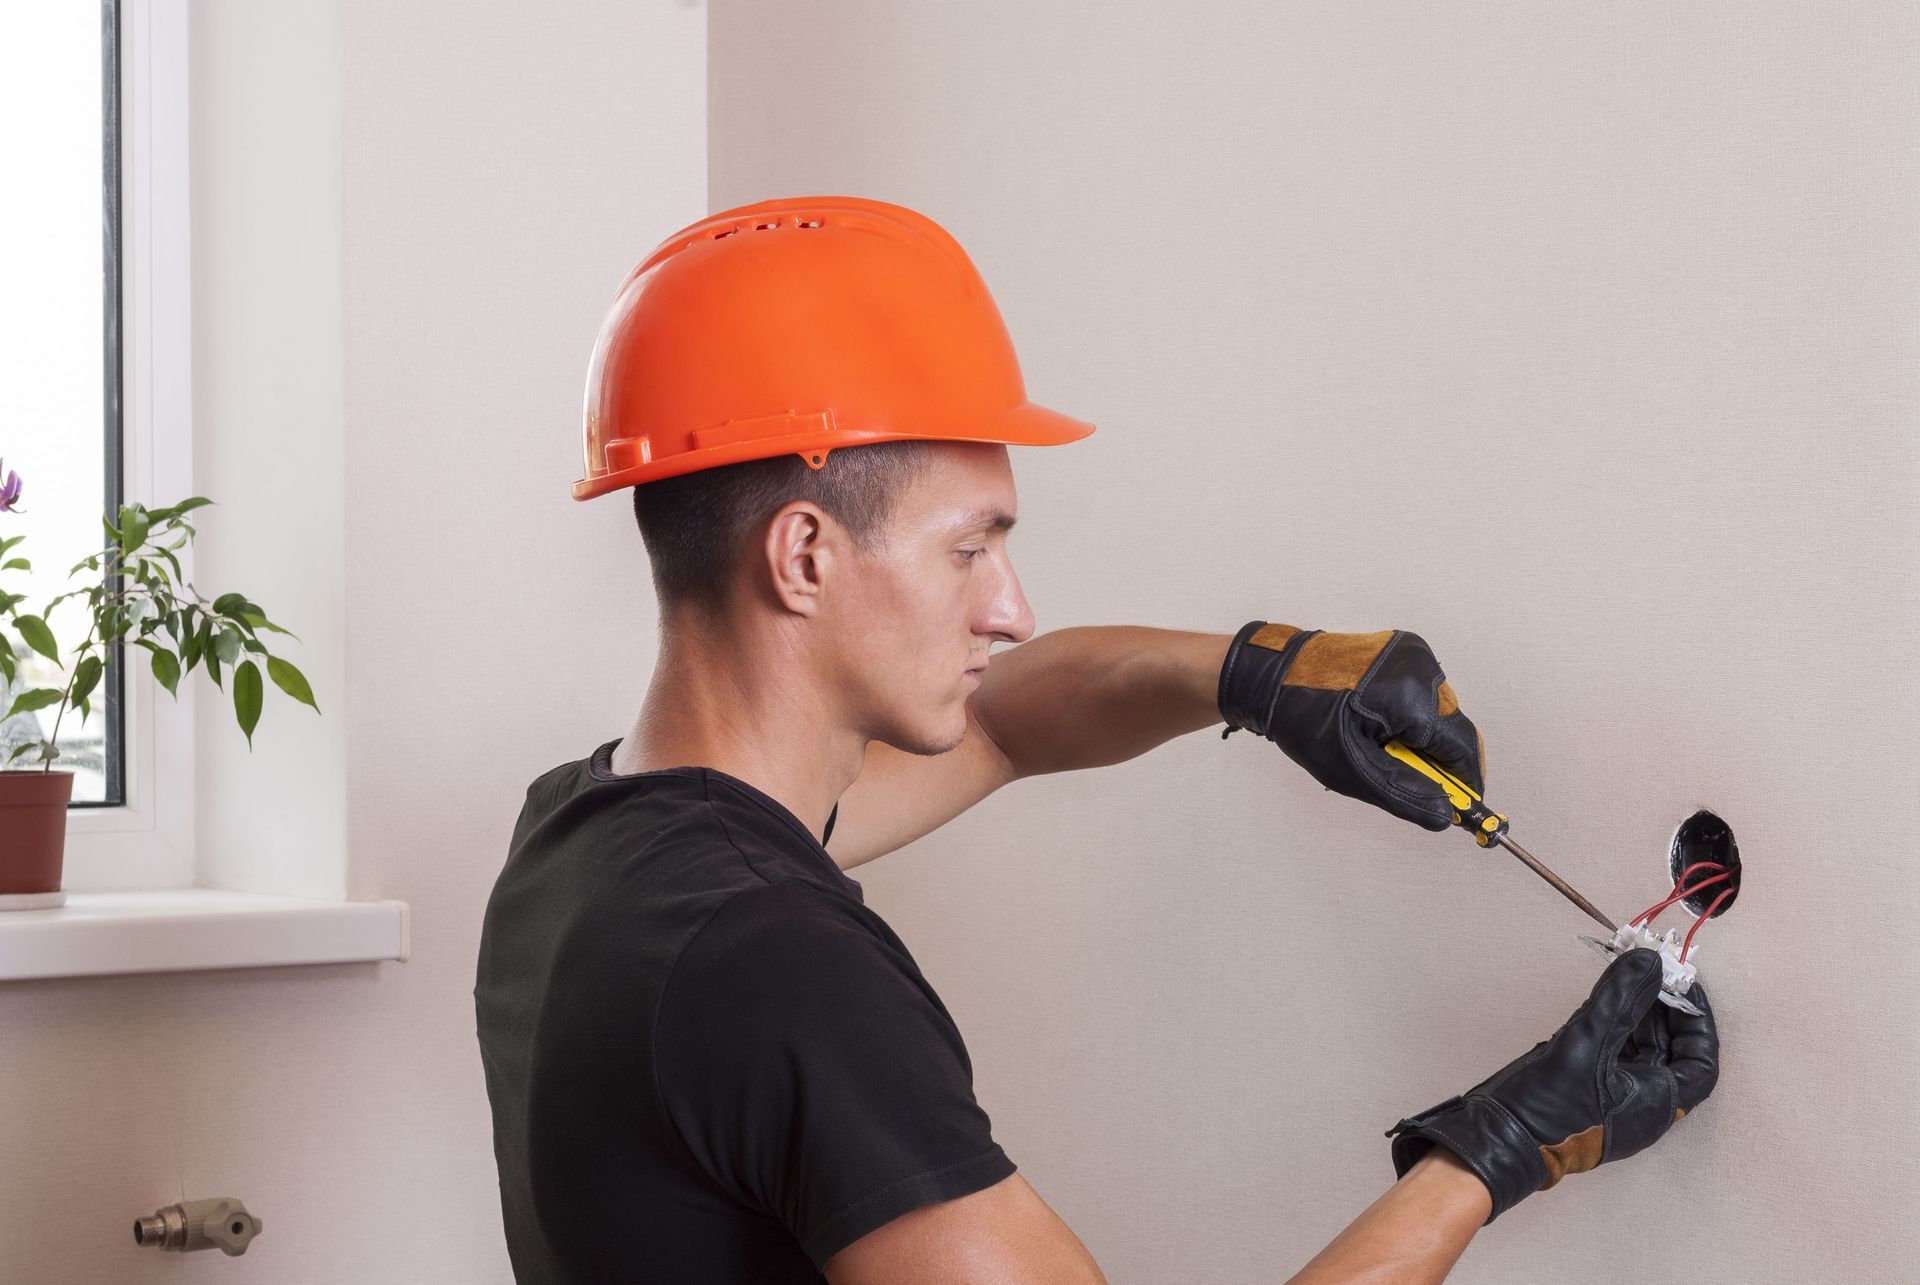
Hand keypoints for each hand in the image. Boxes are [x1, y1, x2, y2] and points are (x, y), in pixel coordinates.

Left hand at [1215, 620, 1484, 829]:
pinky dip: (1411, 715)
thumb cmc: (1303, 719)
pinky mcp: (1402, 648)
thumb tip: (1445, 814)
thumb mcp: (1354, 770)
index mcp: (1411, 696)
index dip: (1465, 781)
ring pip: (1439, 712)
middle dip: (1436, 759)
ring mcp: (1412, 653)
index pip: (1462, 747)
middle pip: (1452, 729)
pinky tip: (1377, 721)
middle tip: (1403, 775)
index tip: (1464, 806)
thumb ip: (1406, 795)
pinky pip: (1423, 692)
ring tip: (1379, 743)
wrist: (1271, 677)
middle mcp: (1419, 667)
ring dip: (1422, 736)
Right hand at [1385, 948, 1719, 1222]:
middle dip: (1666, 1010)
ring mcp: (1615, 1098)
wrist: (1498, 1138)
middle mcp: (1643, 1103)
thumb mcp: (1587, 1044)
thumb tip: (1649, 962)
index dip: (1699, 1022)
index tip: (1685, 986)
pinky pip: (1615, 1053)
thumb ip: (1620, 999)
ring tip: (1630, 977)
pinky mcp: (1589, 1090)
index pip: (1700, 1062)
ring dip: (1640, 1014)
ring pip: (1641, 1051)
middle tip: (1654, 972)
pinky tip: (1605, 1000)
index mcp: (1658, 1102)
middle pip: (1672, 1052)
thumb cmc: (1549, 1107)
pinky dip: (1616, 1025)